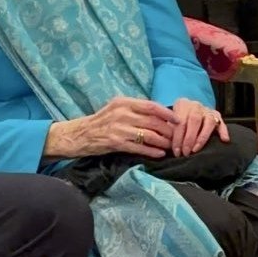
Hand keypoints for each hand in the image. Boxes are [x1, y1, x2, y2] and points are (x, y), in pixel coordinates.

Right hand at [45, 96, 179, 158]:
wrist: (79, 135)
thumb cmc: (101, 122)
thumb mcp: (116, 108)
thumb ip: (135, 109)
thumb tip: (159, 114)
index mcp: (124, 102)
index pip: (151, 106)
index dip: (167, 113)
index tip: (178, 120)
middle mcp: (122, 113)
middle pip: (153, 121)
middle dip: (168, 130)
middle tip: (177, 137)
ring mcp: (119, 128)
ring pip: (149, 135)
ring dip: (163, 142)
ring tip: (171, 146)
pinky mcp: (116, 142)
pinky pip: (139, 148)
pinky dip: (152, 151)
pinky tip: (160, 154)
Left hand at [170, 98, 229, 156]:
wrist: (187, 111)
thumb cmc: (176, 122)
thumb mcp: (169, 123)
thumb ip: (168, 131)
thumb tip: (166, 145)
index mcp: (182, 104)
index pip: (180, 121)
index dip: (178, 138)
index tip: (176, 151)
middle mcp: (196, 105)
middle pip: (194, 120)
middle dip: (189, 138)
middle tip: (186, 152)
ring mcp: (207, 110)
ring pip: (208, 121)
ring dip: (202, 137)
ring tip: (196, 149)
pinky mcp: (217, 115)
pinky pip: (222, 123)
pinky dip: (223, 131)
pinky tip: (224, 140)